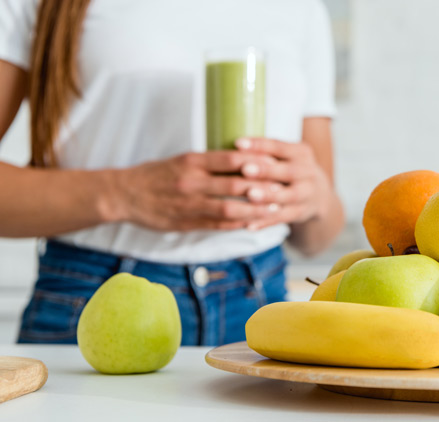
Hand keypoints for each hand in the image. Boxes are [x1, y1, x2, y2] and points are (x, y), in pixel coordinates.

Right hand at [112, 151, 278, 230]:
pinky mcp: (185, 222)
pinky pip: (216, 225)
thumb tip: (244, 157)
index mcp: (192, 161)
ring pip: (229, 208)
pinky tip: (253, 223)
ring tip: (273, 209)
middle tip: (283, 189)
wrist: (124, 194)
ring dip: (254, 210)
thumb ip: (210, 161)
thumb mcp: (182, 159)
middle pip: (234, 184)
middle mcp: (192, 181)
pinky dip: (237, 225)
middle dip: (262, 188)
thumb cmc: (157, 174)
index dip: (256, 161)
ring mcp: (188, 204)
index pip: (230, 158)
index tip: (276, 163)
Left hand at [235, 137, 334, 230]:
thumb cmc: (290, 171)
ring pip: (289, 196)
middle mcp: (308, 173)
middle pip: (288, 171)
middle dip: (266, 170)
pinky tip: (249, 225)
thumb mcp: (287, 157)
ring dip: (269, 196)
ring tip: (249, 195)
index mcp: (301, 153)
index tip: (238, 143)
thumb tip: (231, 148)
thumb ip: (265, 153)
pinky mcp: (301, 213)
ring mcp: (307, 194)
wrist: (318, 195)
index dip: (260, 145)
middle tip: (245, 169)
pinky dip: (266, 222)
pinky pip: (284, 218)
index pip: (280, 146)